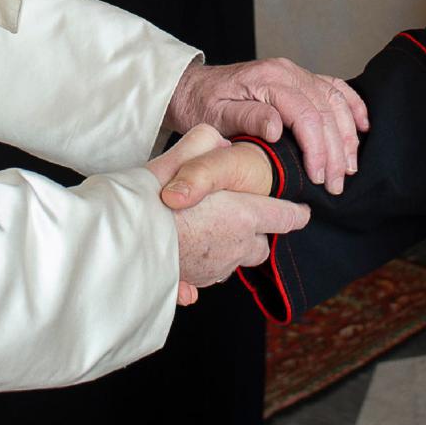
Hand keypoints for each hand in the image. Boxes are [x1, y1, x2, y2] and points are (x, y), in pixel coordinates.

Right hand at [149, 129, 307, 304]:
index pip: (286, 217)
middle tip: (238, 216)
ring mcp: (216, 268)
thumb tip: (218, 140)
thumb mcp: (179, 157)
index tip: (302, 211)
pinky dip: (203, 267)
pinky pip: (207, 277)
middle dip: (255, 233)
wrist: (124, 244)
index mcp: (243, 215)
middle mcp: (236, 247)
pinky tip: (187, 254)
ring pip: (234, 262)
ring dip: (227, 249)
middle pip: (261, 246)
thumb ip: (203, 142)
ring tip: (207, 231)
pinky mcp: (194, 283)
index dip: (296, 213)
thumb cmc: (151, 200)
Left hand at [165, 57, 368, 194]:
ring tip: (348, 167)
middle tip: (337, 183)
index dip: (317, 149)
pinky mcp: (300, 78)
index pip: (306, 115)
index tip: (319, 178)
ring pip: (335, 101)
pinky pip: (335, 87)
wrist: (192, 88)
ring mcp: (296, 73)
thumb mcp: (216, 115)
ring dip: (347, 135)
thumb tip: (278, 128)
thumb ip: (248, 118)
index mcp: (268, 79)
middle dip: (336, 150)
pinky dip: (352, 105)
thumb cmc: (202, 105)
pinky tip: (363, 126)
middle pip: (325, 111)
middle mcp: (287, 71)